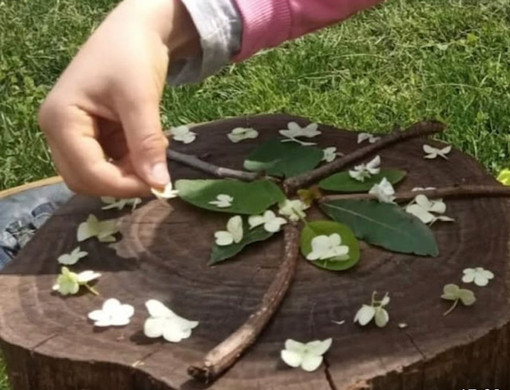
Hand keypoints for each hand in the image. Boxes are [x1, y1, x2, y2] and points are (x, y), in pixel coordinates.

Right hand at [38, 0, 198, 196]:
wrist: (136, 30)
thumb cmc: (132, 55)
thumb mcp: (140, 99)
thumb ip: (147, 144)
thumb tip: (159, 185)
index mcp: (61, 120)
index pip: (87, 172)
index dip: (123, 186)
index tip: (158, 185)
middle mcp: (59, 131)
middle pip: (85, 179)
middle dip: (121, 182)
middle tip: (157, 173)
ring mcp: (73, 133)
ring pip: (96, 174)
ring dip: (126, 174)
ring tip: (154, 154)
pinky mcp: (91, 134)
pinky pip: (107, 161)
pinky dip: (129, 163)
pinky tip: (148, 147)